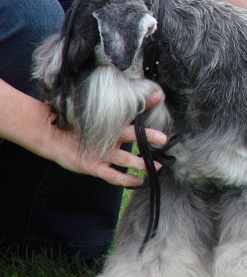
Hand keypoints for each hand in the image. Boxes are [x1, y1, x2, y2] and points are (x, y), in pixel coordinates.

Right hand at [47, 91, 167, 186]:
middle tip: (164, 139)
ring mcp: (100, 153)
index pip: (130, 111)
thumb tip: (129, 101)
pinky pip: (112, 175)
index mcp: (109, 123)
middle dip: (148, 137)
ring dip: (141, 162)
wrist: (52, 138)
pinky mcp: (93, 166)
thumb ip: (113, 113)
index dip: (145, 103)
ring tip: (157, 166)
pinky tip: (139, 180)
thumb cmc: (77, 127)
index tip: (159, 96)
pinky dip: (126, 179)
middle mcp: (106, 137)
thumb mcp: (95, 116)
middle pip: (130, 134)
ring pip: (124, 158)